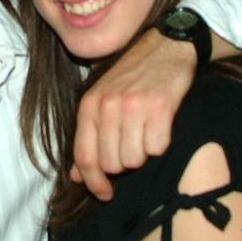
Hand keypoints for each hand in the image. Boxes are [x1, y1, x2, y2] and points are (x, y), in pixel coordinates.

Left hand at [72, 28, 196, 200]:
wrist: (165, 46)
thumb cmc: (133, 77)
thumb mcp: (102, 100)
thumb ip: (88, 136)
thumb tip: (75, 176)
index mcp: (89, 105)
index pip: (85, 156)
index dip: (94, 182)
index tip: (105, 194)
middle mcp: (108, 106)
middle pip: (111, 163)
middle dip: (124, 164)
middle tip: (134, 146)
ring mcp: (133, 105)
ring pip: (134, 159)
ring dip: (143, 154)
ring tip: (147, 134)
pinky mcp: (160, 106)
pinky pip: (158, 147)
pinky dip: (161, 144)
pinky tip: (161, 127)